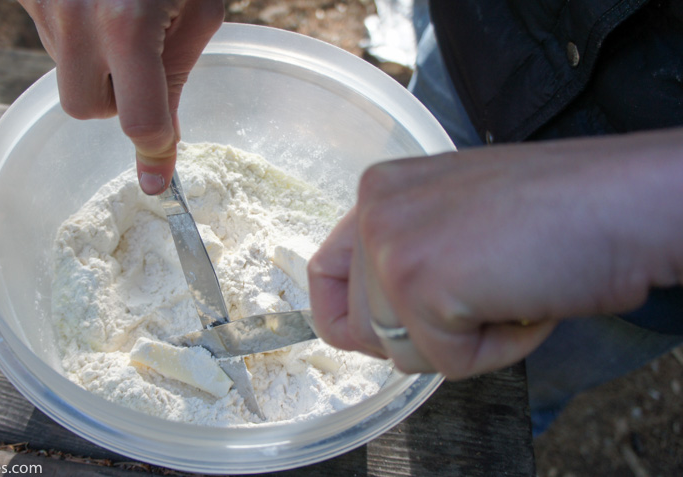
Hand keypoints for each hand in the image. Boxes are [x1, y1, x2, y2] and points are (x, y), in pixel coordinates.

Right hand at [19, 0, 224, 193]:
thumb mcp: (199, 8)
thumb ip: (178, 73)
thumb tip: (163, 141)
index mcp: (128, 23)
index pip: (140, 119)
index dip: (156, 150)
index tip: (158, 179)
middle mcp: (77, 20)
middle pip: (86, 107)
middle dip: (114, 99)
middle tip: (140, 59)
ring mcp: (46, 6)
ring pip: (68, 76)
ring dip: (95, 67)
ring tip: (118, 20)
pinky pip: (52, 42)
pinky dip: (76, 37)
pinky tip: (96, 5)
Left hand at [308, 129, 682, 378]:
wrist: (626, 199)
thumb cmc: (564, 209)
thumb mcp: (459, 218)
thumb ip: (409, 252)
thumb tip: (379, 318)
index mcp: (380, 191)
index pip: (324, 276)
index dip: (350, 317)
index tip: (386, 331)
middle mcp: (373, 210)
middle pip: (360, 328)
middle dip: (423, 335)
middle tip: (485, 295)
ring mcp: (390, 245)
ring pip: (400, 352)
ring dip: (465, 341)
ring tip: (511, 287)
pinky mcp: (418, 284)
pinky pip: (447, 363)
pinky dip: (498, 349)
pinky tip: (527, 299)